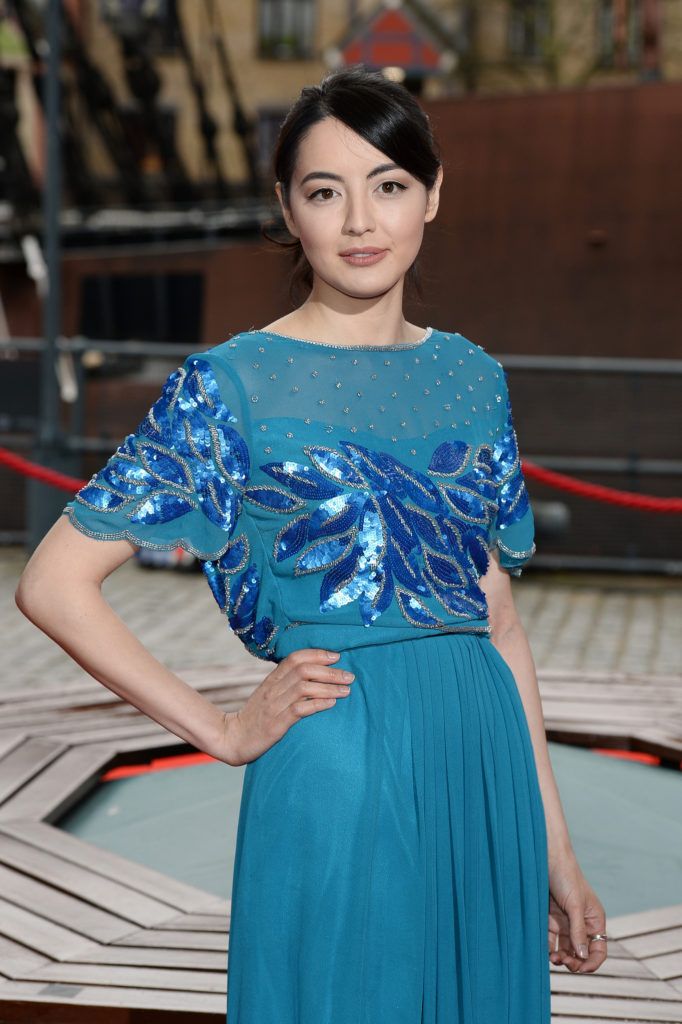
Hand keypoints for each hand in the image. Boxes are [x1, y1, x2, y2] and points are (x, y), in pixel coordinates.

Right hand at [221, 648, 354, 765]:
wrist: (233, 738)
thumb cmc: (256, 716)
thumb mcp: (269, 694)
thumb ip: (286, 683)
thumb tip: (313, 674)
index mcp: (272, 679)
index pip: (295, 658)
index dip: (317, 654)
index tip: (336, 656)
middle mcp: (273, 689)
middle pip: (303, 670)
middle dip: (330, 672)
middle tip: (349, 676)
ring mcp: (274, 705)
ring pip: (304, 688)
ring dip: (329, 687)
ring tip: (346, 690)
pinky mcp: (276, 723)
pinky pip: (299, 709)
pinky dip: (317, 704)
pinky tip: (331, 703)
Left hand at [548, 853, 607, 973]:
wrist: (545, 858)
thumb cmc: (566, 876)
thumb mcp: (575, 904)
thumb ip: (579, 931)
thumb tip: (583, 956)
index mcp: (594, 920)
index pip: (599, 950)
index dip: (592, 962)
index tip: (580, 968)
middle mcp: (581, 924)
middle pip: (581, 953)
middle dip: (573, 961)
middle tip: (562, 961)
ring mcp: (565, 922)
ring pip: (565, 949)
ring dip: (560, 957)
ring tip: (552, 958)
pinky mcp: (550, 919)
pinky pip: (551, 940)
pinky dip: (548, 948)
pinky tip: (544, 950)